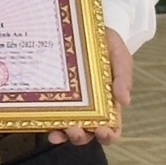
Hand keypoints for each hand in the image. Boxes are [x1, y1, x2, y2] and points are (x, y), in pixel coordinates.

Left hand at [50, 29, 130, 145]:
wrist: (86, 27)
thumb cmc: (108, 46)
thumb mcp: (120, 58)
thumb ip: (123, 78)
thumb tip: (125, 101)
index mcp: (109, 102)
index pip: (112, 126)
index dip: (109, 135)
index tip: (103, 133)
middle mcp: (89, 107)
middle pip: (87, 132)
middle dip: (81, 136)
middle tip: (76, 131)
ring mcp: (70, 102)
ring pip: (67, 126)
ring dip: (62, 133)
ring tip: (57, 133)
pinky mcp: (53, 93)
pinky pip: (49, 110)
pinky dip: (46, 119)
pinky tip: (40, 121)